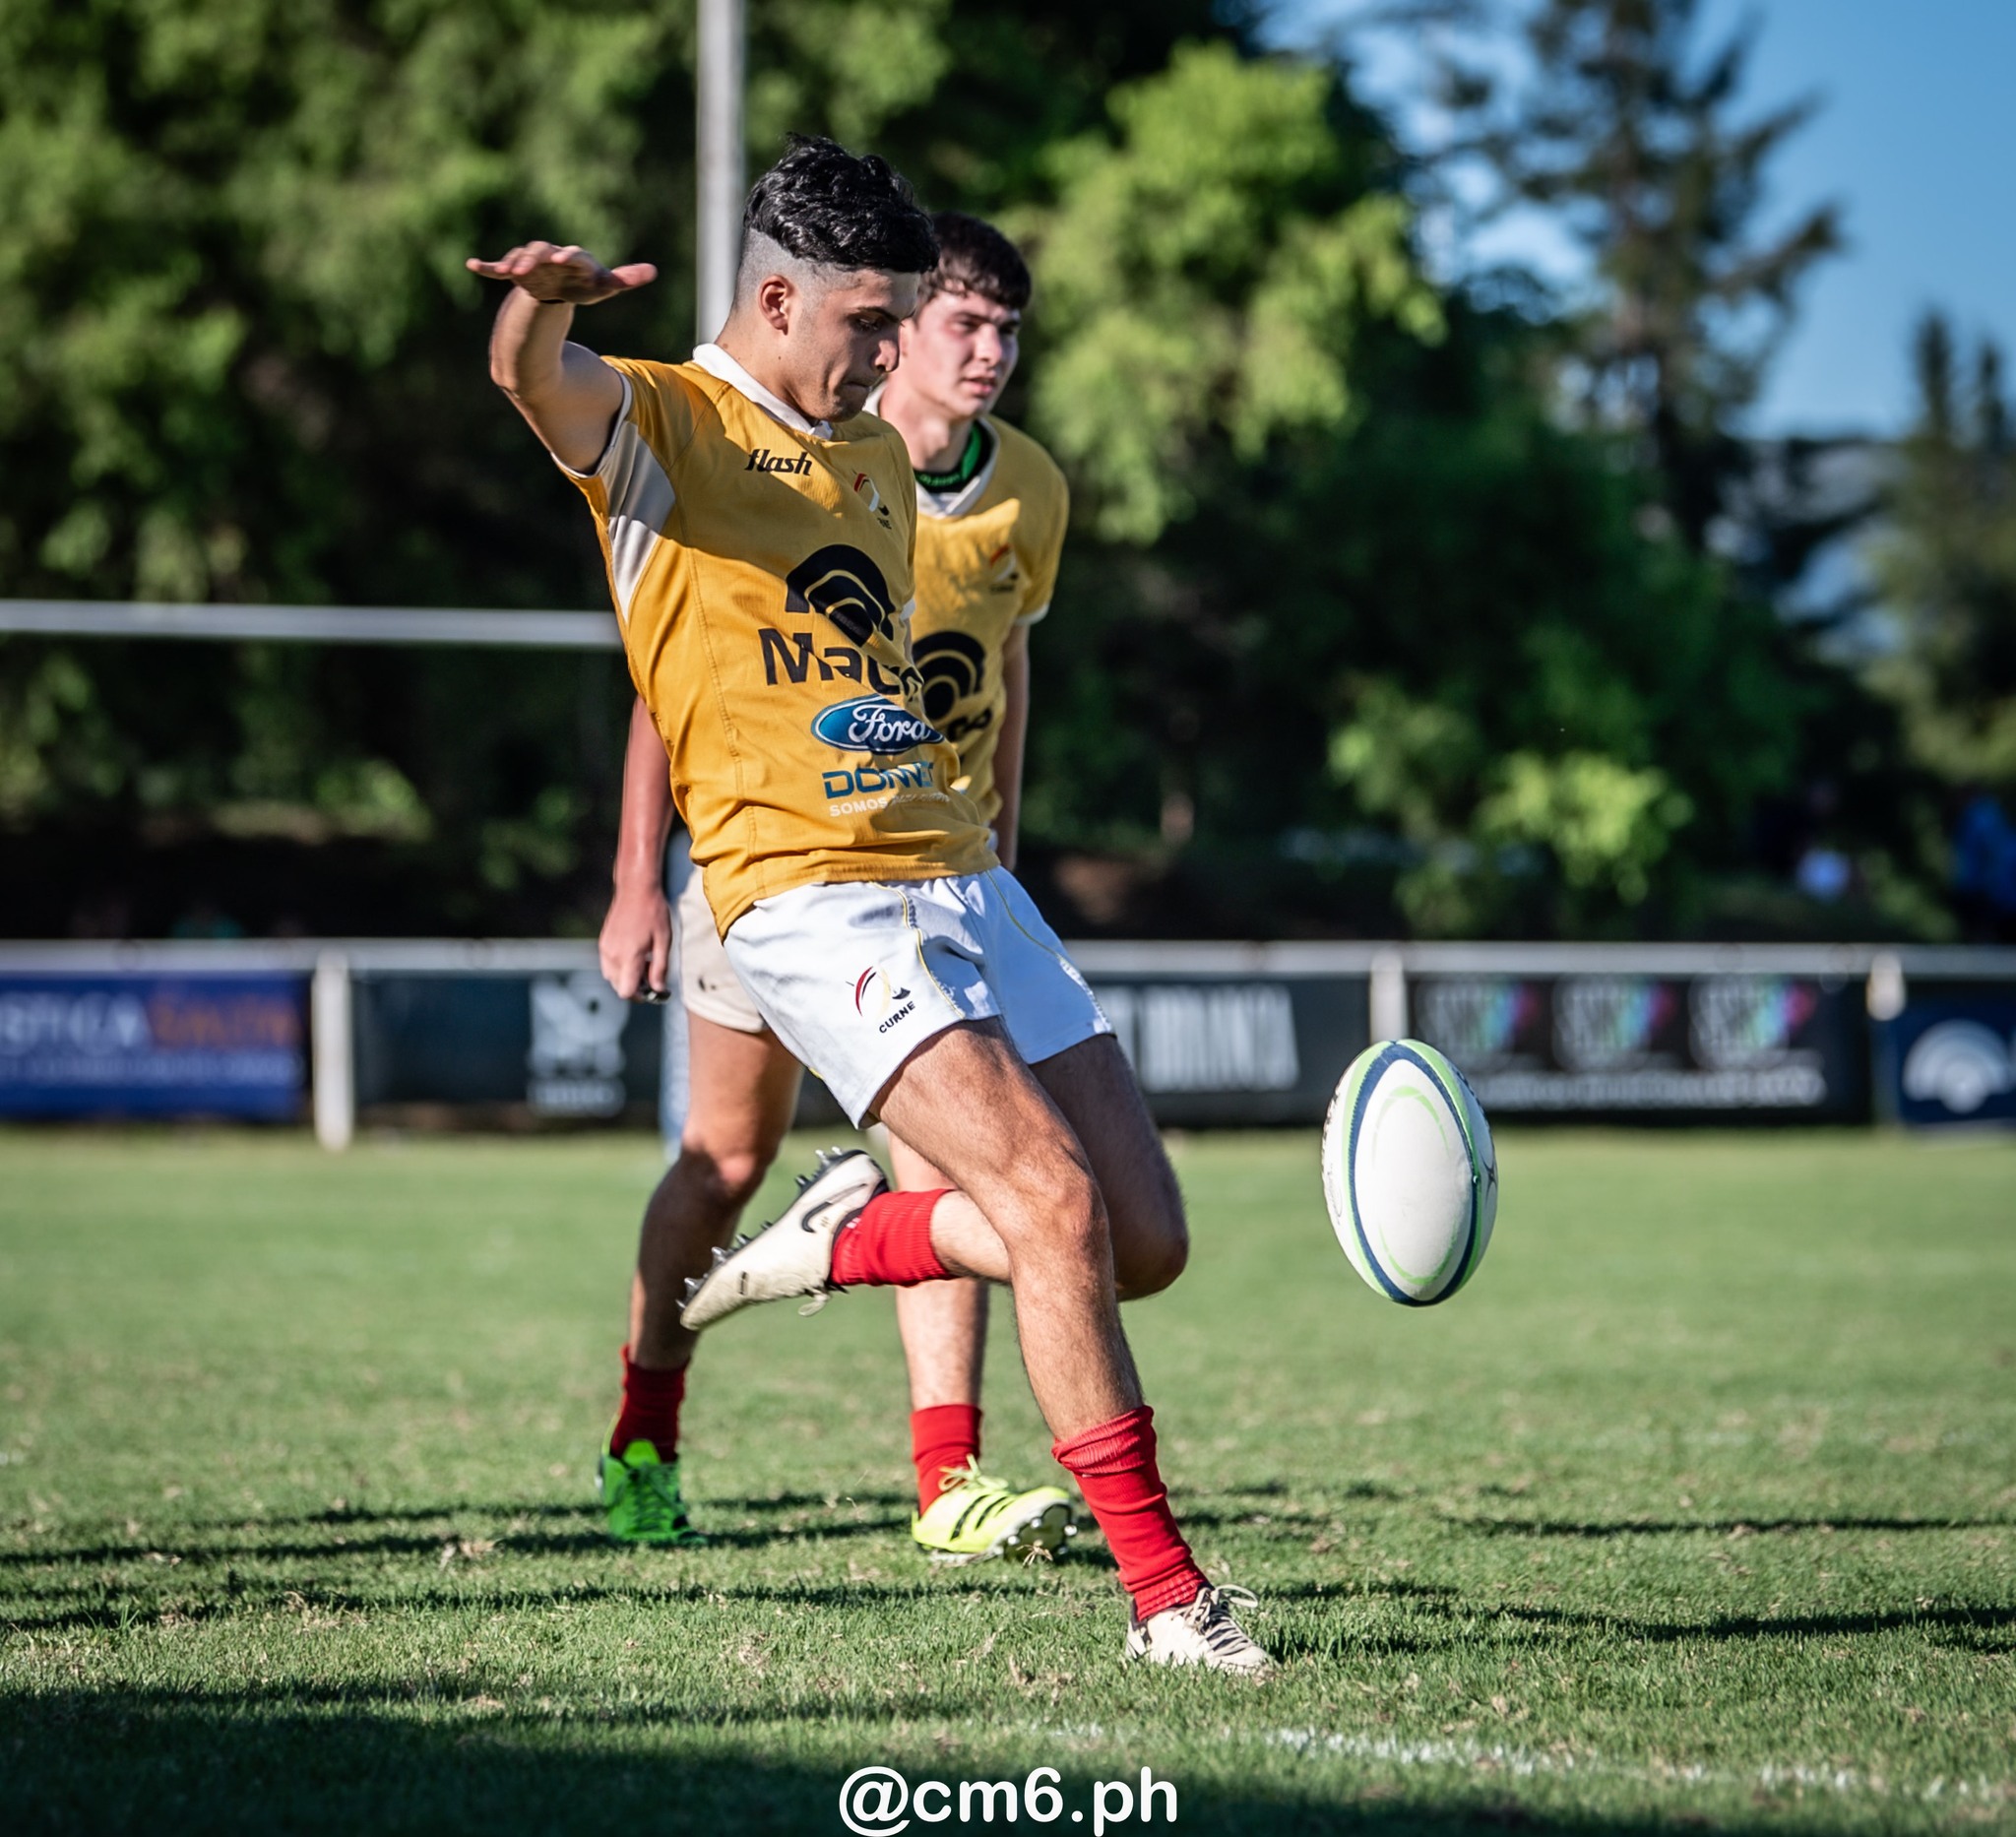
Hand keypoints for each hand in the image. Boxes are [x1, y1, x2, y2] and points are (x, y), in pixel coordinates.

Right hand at [465, 242, 656, 305]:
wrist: (560, 285)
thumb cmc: (584, 284)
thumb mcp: (604, 286)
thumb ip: (625, 278)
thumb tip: (653, 271)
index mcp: (574, 258)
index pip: (573, 255)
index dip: (569, 256)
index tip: (564, 258)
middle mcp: (550, 255)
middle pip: (542, 252)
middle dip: (535, 257)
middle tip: (528, 265)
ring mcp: (531, 262)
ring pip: (520, 258)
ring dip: (514, 262)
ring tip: (508, 270)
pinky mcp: (515, 271)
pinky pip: (498, 266)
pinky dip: (487, 266)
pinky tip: (473, 265)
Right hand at [599, 878, 672, 1001]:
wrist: (636, 890)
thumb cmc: (653, 913)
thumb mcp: (664, 941)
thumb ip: (660, 968)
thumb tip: (658, 989)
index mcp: (628, 956)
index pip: (626, 991)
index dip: (640, 996)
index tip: (653, 990)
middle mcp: (612, 955)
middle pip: (618, 986)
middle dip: (635, 987)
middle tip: (652, 974)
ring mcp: (605, 949)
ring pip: (611, 977)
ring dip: (626, 977)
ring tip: (644, 962)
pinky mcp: (603, 943)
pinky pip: (608, 965)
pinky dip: (620, 967)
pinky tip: (635, 954)